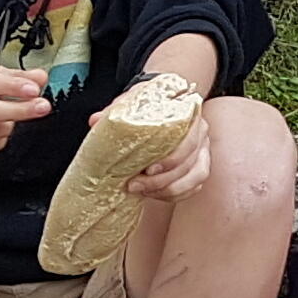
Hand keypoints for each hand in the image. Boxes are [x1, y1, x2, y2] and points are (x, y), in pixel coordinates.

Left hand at [116, 90, 216, 204]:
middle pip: (190, 163)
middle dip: (163, 180)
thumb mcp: (133, 102)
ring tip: (143, 192)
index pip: (189, 141)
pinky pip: (193, 187)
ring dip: (169, 190)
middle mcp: (201, 135)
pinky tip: (154, 194)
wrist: (160, 109)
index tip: (148, 169)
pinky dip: (174, 195)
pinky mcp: (199, 167)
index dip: (172, 159)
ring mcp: (202, 152)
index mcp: (190, 117)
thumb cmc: (149, 105)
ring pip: (195, 178)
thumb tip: (95, 120)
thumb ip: (116, 110)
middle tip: (136, 185)